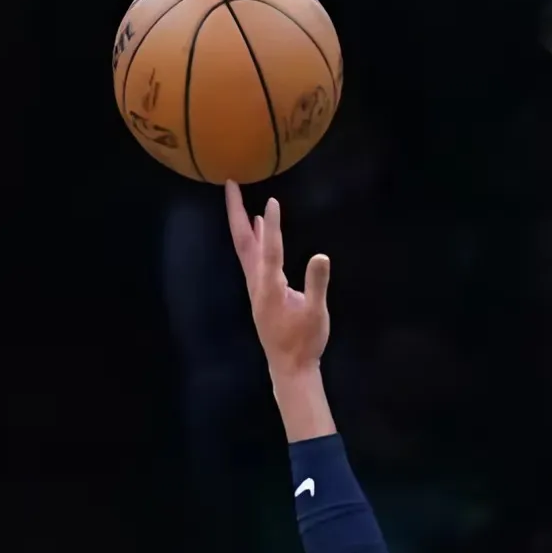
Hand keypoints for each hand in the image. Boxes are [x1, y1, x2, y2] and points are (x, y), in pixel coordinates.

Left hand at [225, 182, 329, 377]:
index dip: (273, 226)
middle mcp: (257, 283)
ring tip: (242, 204)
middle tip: (230, 185)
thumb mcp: (316, 314)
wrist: (289, 366)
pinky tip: (259, 234)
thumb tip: (321, 256)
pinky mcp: (261, 292)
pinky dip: (253, 240)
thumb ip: (317, 284)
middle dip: (236, 212)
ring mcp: (256, 288)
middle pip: (243, 241)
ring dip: (242, 224)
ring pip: (245, 249)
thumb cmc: (305, 341)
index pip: (270, 249)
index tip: (272, 202)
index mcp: (270, 286)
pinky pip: (252, 259)